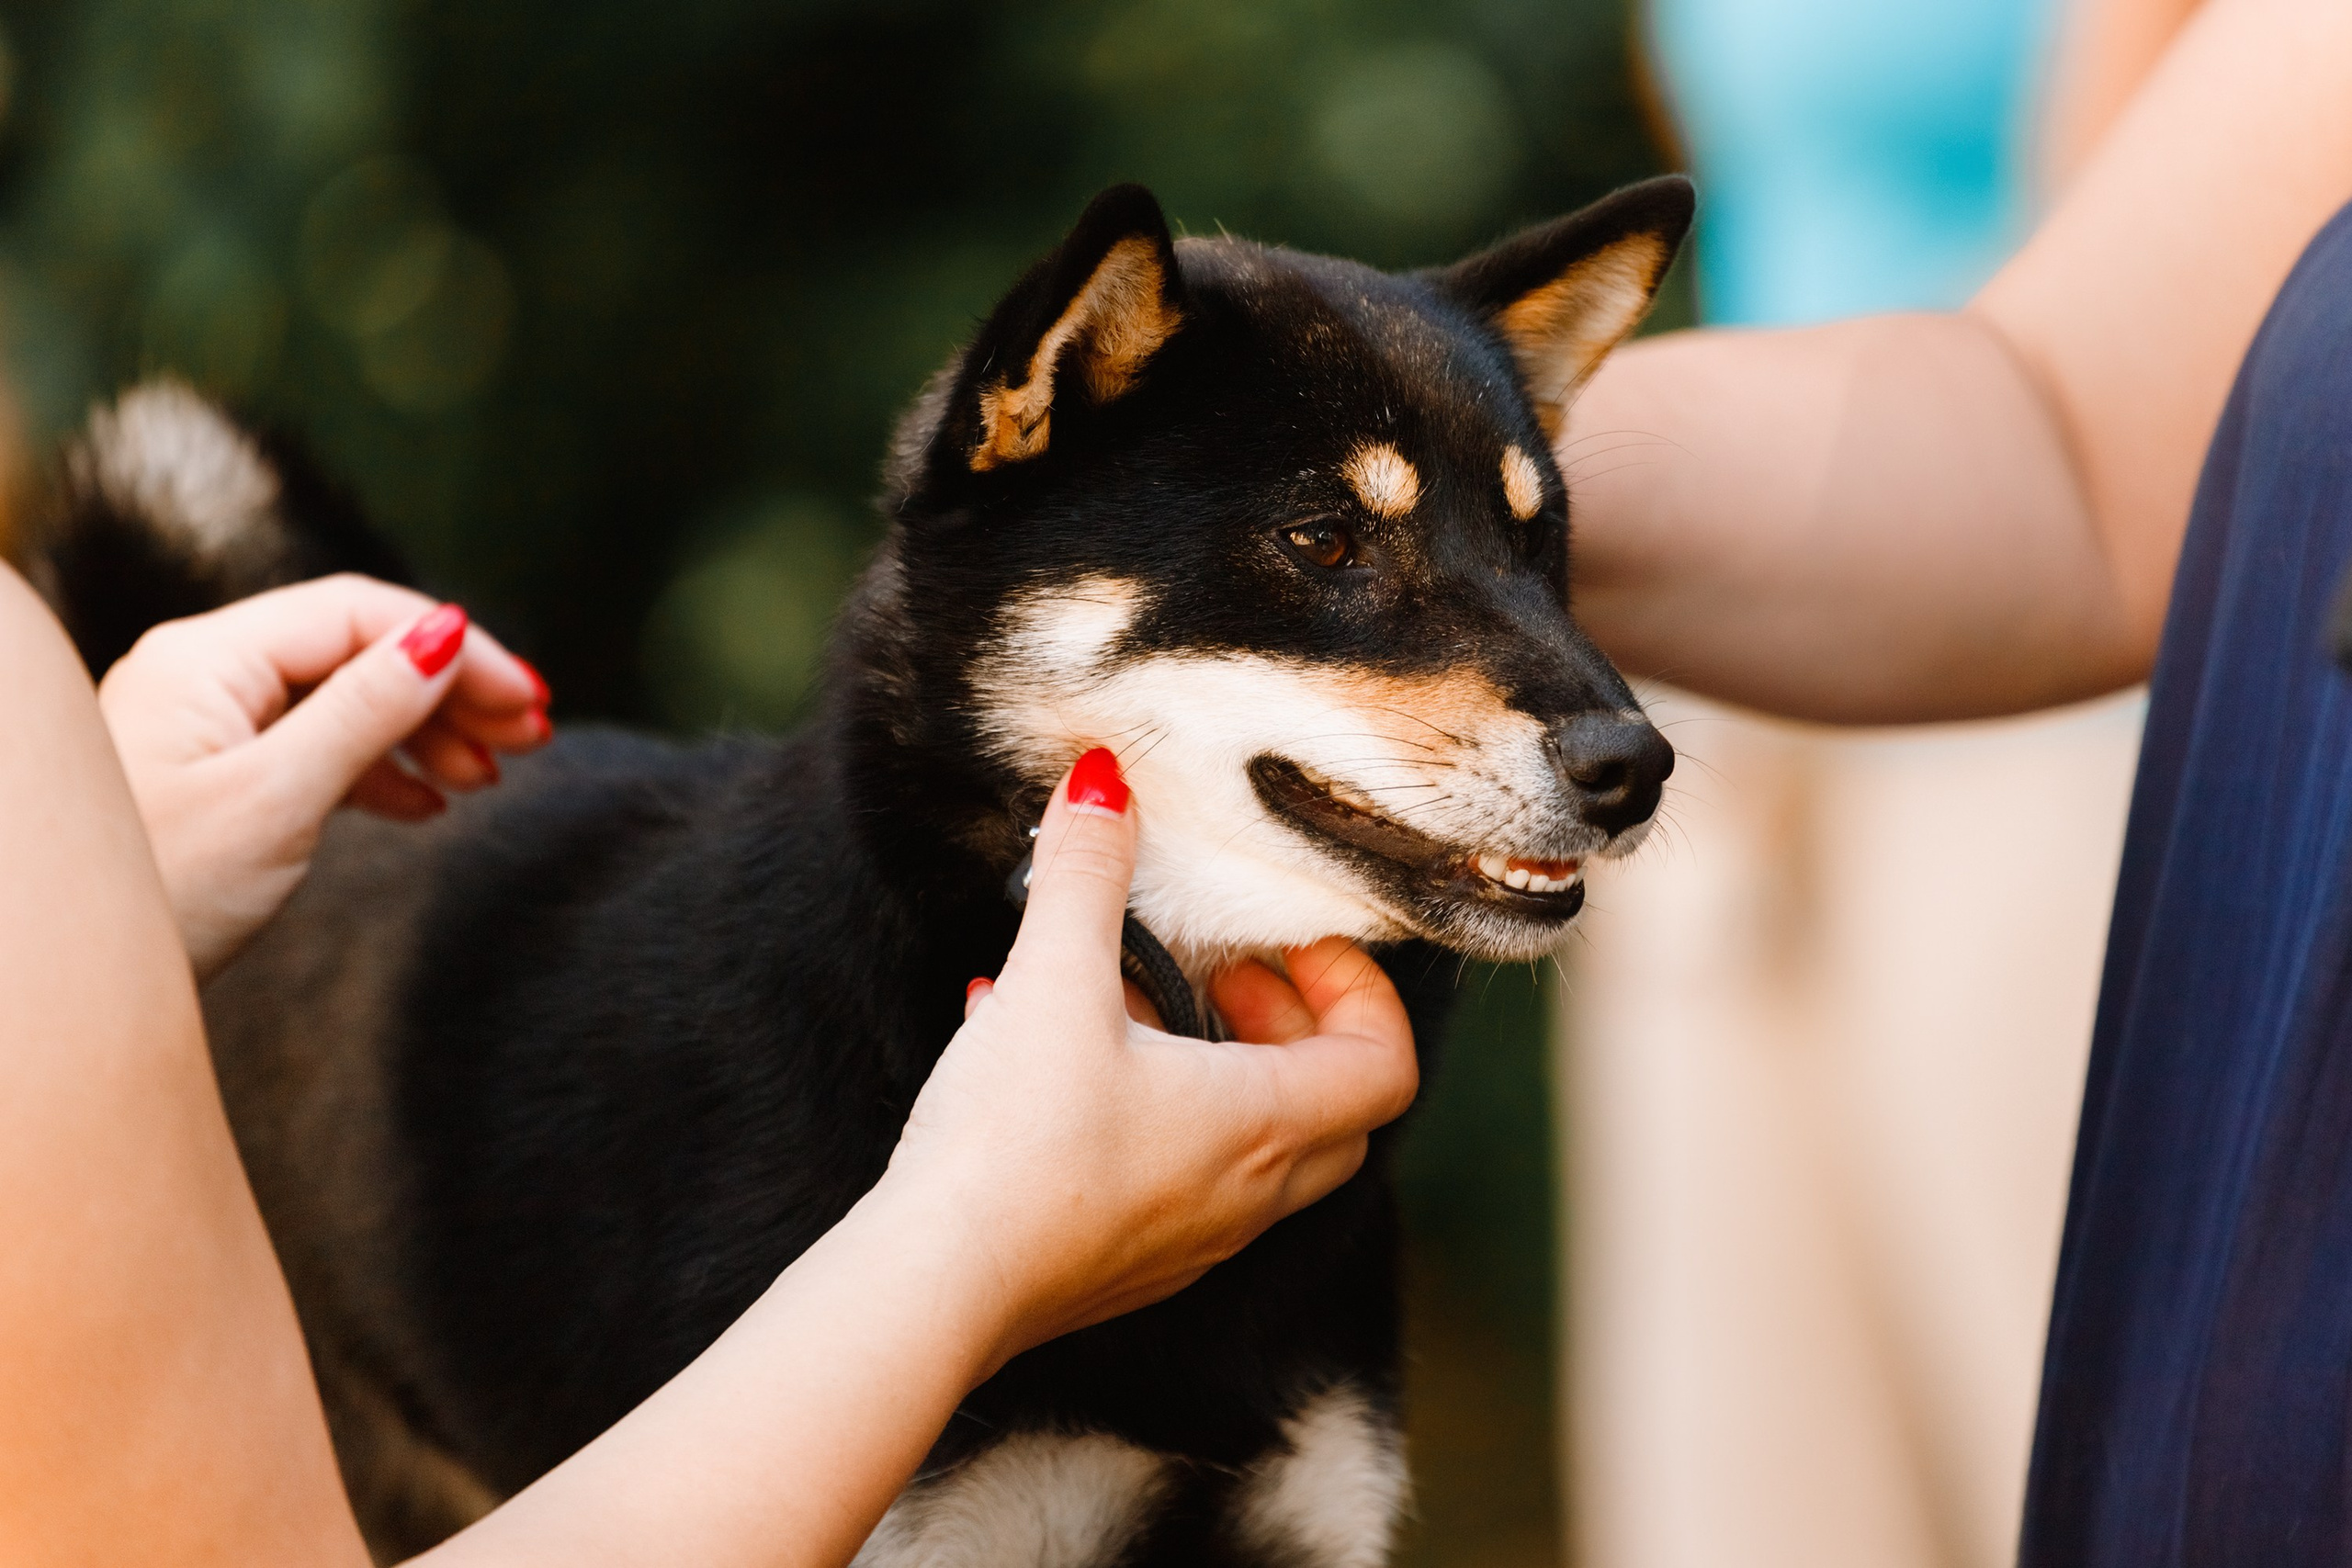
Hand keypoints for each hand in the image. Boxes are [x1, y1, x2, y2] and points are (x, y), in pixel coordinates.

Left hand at [96, 574, 551, 977]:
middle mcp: (201, 676)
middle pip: (355, 651)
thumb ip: (366, 711)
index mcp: (206, 659)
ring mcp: (203, 727)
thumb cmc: (158, 894)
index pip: (358, 614)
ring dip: (425, 732)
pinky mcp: (212, 779)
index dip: (455, 648)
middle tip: (532, 734)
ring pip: (341, 702)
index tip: (528, 699)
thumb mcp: (277, 799)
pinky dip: (382, 771)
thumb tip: (445, 635)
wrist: (69, 985)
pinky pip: (315, 749)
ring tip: (489, 777)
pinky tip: (427, 808)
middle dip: (451, 689)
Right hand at [873, 748, 1419, 1368]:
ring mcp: (1188, 1240)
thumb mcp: (1054, 981)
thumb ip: (1085, 873)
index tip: (1288, 946)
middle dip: (1289, 1027)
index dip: (1360, 991)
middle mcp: (1246, 1195)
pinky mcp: (1123, 1265)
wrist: (932, 1287)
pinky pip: (1173, 1178)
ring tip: (1125, 1003)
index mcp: (1263, 1124)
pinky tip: (1044, 1060)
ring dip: (1214, 1067)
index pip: (1386, 1063)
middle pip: (1332, 1110)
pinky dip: (1147, 1111)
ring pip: (1251, 1148)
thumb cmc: (1015, 1144)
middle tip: (1220, 972)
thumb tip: (1103, 782)